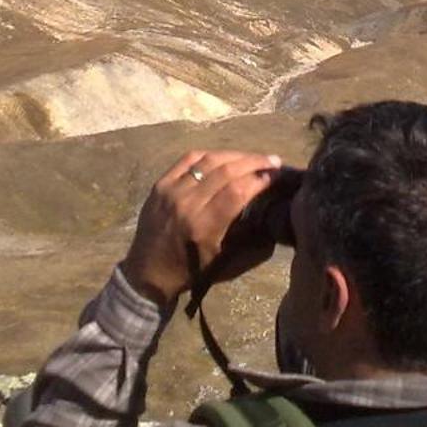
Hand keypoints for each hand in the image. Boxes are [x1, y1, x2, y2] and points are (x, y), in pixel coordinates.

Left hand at [119, 150, 284, 309]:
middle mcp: (187, 205)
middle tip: (273, 161)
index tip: (277, 176)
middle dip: (254, 162)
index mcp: (204, 227)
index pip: (237, 192)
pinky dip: (211, 154)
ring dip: (236, 155)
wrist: (149, 272)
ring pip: (208, 160)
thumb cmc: (192, 271)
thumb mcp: (226, 263)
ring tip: (253, 157)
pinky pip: (188, 159)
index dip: (260, 179)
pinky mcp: (160, 184)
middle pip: (226, 171)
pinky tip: (225, 156)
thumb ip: (252, 240)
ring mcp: (171, 191)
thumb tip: (275, 212)